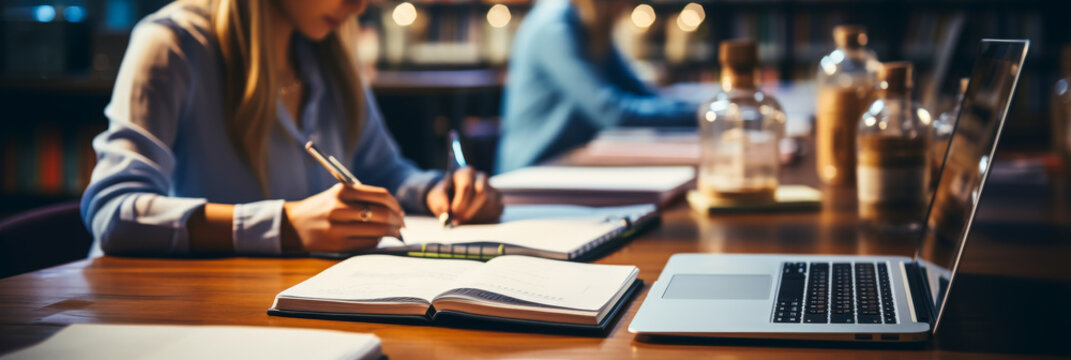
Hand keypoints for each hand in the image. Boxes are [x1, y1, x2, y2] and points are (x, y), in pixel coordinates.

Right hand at [283, 183, 405, 252]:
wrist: (293, 225)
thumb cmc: (322, 208)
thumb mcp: (338, 194)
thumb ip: (363, 197)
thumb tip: (394, 210)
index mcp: (343, 191)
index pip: (381, 196)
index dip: (396, 204)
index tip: (400, 211)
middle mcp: (340, 208)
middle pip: (382, 214)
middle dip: (398, 221)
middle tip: (402, 225)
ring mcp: (338, 227)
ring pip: (377, 231)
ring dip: (391, 233)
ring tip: (395, 233)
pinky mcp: (338, 244)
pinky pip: (367, 244)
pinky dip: (378, 241)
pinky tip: (378, 239)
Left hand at [426, 166, 503, 224]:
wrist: (452, 198)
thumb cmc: (445, 196)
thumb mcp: (437, 196)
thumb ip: (440, 201)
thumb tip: (446, 210)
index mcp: (465, 172)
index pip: (466, 185)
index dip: (460, 202)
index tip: (453, 213)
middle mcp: (480, 177)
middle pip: (481, 193)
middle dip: (468, 210)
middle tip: (458, 220)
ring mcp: (491, 187)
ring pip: (489, 201)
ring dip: (475, 214)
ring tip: (464, 219)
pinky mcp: (497, 198)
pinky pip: (496, 207)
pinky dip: (485, 216)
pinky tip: (474, 218)